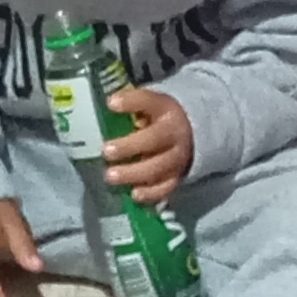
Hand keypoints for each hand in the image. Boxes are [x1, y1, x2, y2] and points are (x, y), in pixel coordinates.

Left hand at [99, 88, 193, 206]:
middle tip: (106, 152)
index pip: (149, 102)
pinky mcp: (177, 177)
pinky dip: (150, 193)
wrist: (190, 136)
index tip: (111, 104)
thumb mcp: (148, 105)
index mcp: (166, 110)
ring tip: (110, 176)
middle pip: (153, 140)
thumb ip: (129, 104)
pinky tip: (134, 194)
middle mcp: (174, 134)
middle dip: (129, 146)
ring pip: (157, 167)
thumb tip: (106, 104)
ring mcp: (177, 158)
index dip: (131, 102)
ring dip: (133, 173)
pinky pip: (165, 187)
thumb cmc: (159, 118)